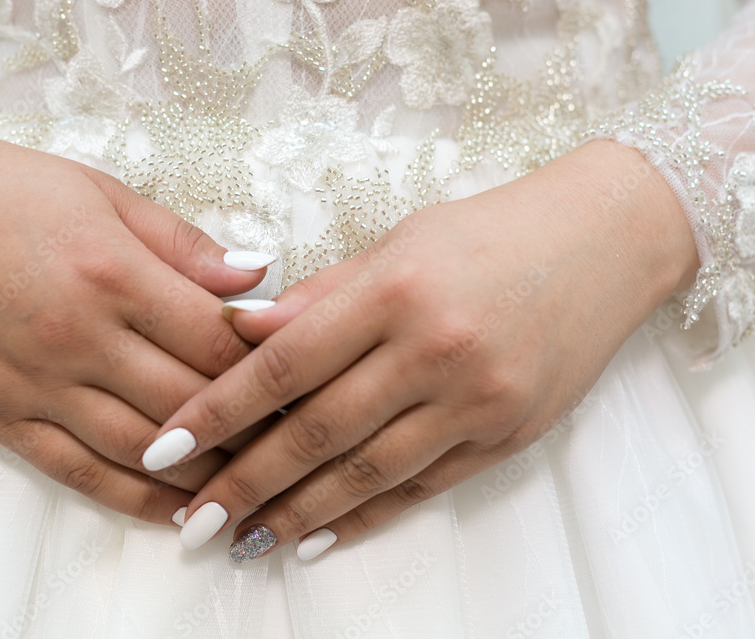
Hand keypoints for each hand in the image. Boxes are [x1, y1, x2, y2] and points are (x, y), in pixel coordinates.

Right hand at [0, 118, 271, 522]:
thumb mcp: (101, 195)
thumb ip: (183, 244)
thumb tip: (256, 276)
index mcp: (113, 273)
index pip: (217, 341)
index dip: (269, 364)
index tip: (301, 376)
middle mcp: (78, 337)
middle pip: (190, 401)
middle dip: (251, 424)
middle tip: (292, 436)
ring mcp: (37, 384)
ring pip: (144, 450)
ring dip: (205, 474)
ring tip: (250, 481)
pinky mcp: (1, 416)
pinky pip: (80, 474)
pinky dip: (136, 499)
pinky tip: (177, 511)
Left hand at [141, 140, 699, 558]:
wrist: (605, 241)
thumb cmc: (486, 232)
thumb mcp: (396, 242)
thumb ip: (318, 295)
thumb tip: (239, 331)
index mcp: (393, 291)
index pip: (284, 364)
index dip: (218, 410)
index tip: (166, 447)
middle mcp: (434, 350)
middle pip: (318, 431)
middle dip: (245, 481)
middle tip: (191, 520)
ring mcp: (476, 400)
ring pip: (366, 473)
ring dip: (297, 514)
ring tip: (243, 539)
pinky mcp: (507, 435)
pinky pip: (421, 488)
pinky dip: (365, 518)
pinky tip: (318, 538)